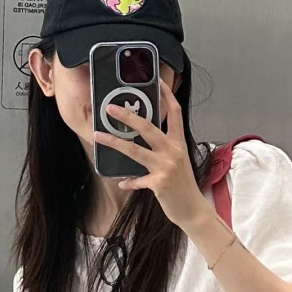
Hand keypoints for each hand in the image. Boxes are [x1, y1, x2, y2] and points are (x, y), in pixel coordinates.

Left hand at [94, 81, 207, 230]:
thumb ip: (164, 149)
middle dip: (128, 116)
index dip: (167, 95)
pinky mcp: (159, 183)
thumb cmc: (183, 186)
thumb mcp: (178, 162)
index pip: (175, 112)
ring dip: (114, 142)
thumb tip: (142, 139)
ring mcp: (166, 167)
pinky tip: (122, 182)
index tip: (158, 80)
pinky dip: (129, 181)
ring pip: (135, 151)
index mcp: (179, 143)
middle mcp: (173, 151)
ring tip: (98, 136)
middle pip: (148, 127)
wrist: (193, 210)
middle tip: (110, 108)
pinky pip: (136, 180)